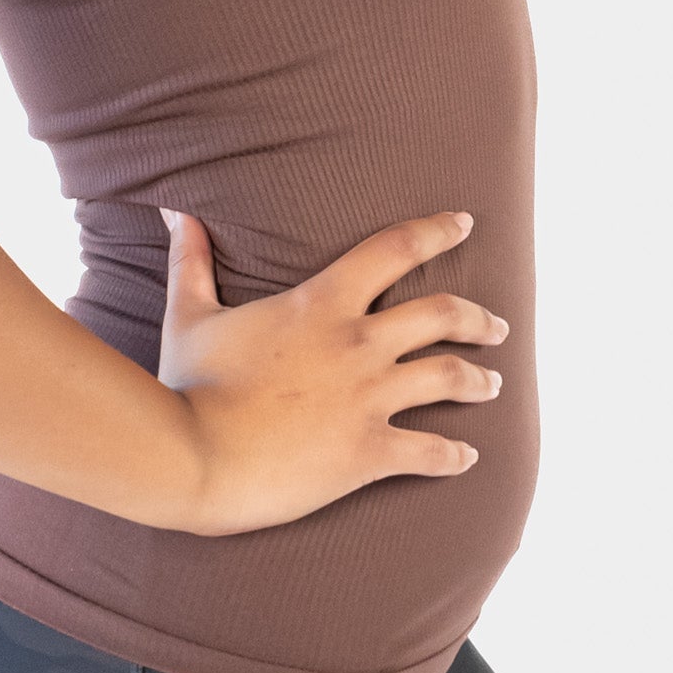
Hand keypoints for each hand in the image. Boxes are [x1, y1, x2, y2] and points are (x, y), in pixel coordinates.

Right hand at [155, 207, 507, 537]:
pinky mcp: (369, 454)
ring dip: (478, 378)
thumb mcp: (190, 316)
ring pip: (448, 378)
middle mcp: (358, 343)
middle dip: (478, 317)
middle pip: (442, 314)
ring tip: (495, 382)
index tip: (465, 222)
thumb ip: (191, 261)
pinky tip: (469, 457)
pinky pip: (431, 452)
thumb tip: (175, 212)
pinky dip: (455, 455)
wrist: (197, 459)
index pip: (395, 248)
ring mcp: (369, 400)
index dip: (436, 229)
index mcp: (323, 302)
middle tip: (497, 324)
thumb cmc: (191, 386)